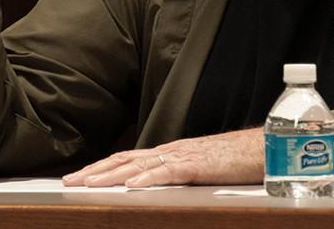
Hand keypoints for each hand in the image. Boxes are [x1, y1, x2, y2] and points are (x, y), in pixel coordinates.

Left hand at [62, 128, 264, 187]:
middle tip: (71, 180)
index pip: (129, 158)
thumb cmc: (236, 160)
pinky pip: (168, 171)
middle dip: (96, 170)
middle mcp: (172, 150)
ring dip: (111, 174)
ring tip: (88, 183)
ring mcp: (183, 156)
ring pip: (139, 164)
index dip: (104, 166)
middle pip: (126, 158)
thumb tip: (159, 185)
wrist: (262, 148)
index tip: (81, 175)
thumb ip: (179, 174)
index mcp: (171, 152)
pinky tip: (131, 186)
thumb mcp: (200, 168)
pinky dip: (147, 178)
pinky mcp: (197, 165)